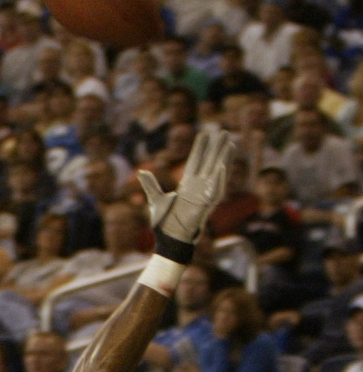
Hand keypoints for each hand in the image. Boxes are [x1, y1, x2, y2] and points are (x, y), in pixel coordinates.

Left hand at [136, 125, 233, 248]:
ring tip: (230, 143)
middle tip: (222, 131)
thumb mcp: (155, 200)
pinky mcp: (207, 205)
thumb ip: (150, 185)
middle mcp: (198, 187)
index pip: (195, 161)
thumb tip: (141, 171)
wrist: (169, 240)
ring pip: (217, 172)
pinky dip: (220, 179)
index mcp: (186, 184)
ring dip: (223, 158)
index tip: (204, 134)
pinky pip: (216, 190)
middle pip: (209, 162)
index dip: (200, 148)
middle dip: (216, 147)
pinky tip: (223, 166)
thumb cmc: (163, 223)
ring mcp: (204, 195)